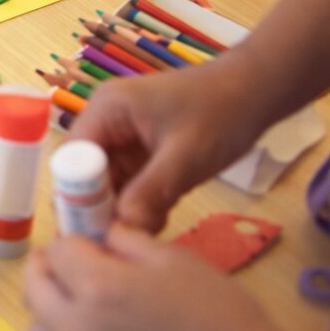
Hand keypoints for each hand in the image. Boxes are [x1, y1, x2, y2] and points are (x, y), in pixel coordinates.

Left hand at [24, 226, 312, 330]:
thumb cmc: (219, 316)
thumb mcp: (174, 261)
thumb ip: (124, 241)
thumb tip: (96, 235)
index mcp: (98, 287)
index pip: (58, 251)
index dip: (74, 243)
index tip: (89, 246)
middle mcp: (76, 330)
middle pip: (34, 289)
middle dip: (50, 271)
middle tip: (72, 269)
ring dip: (47, 315)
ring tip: (75, 311)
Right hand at [68, 63, 259, 231]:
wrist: (257, 91)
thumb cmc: (221, 113)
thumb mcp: (186, 157)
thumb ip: (151, 193)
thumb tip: (122, 231)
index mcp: (106, 110)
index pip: (72, 158)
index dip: (76, 195)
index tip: (95, 232)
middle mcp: (105, 121)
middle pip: (85, 172)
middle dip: (101, 206)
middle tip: (122, 239)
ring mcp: (123, 135)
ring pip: (107, 181)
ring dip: (122, 207)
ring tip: (145, 232)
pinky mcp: (141, 148)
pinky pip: (128, 180)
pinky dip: (139, 201)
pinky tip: (157, 218)